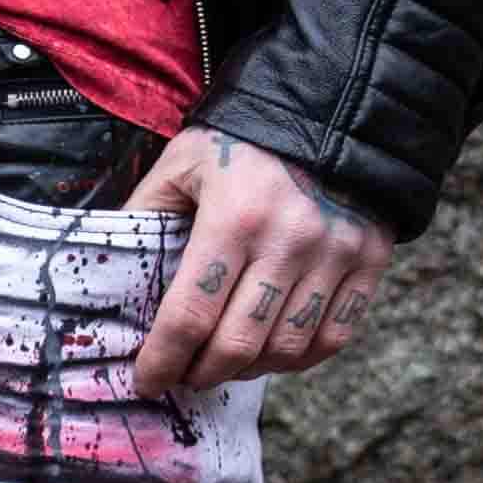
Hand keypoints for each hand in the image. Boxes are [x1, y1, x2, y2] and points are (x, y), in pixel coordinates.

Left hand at [122, 127, 394, 395]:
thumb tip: (112, 283)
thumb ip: (146, 221)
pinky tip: (271, 348)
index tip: (147, 381)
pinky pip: (332, 337)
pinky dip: (297, 358)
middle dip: (200, 373)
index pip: (189, 317)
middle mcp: (290, 238)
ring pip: (285, 351)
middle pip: (237, 346)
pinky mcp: (370, 258)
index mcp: (234, 215)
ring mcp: (336, 251)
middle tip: (184, 373)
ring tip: (225, 360)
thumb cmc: (240, 141)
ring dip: (247, 370)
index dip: (162, 362)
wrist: (332, 102)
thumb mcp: (180, 165)